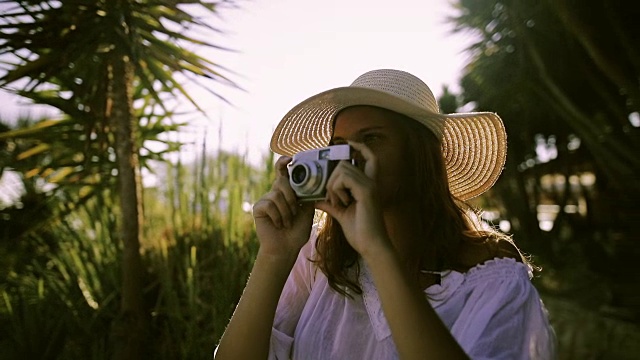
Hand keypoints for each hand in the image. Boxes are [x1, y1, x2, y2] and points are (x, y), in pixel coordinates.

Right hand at [252, 156, 314, 259]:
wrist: (286, 248)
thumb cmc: (297, 231)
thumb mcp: (307, 211)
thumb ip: (307, 195)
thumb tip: (314, 181)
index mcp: (287, 192)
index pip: (283, 172)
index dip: (284, 162)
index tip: (290, 158)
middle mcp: (275, 193)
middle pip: (281, 181)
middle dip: (291, 197)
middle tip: (296, 212)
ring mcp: (266, 200)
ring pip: (277, 194)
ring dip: (286, 211)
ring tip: (287, 222)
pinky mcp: (258, 208)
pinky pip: (269, 204)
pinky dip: (277, 216)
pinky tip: (278, 224)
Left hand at [315, 142, 390, 257]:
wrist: (371, 246)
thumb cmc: (360, 233)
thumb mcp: (341, 215)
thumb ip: (330, 205)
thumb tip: (316, 201)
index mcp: (368, 185)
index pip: (370, 157)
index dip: (360, 147)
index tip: (348, 143)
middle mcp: (371, 182)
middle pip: (345, 163)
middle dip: (331, 179)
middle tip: (332, 198)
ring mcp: (370, 185)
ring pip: (342, 169)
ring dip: (332, 185)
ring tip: (337, 202)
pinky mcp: (366, 191)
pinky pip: (343, 178)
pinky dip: (336, 189)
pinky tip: (341, 203)